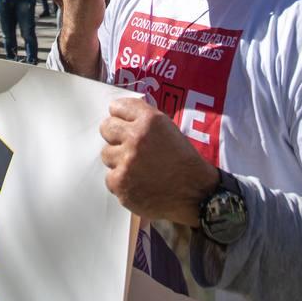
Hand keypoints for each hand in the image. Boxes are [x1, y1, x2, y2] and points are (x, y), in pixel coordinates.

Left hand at [100, 97, 218, 226]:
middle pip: (107, 128)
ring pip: (107, 153)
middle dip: (115, 135)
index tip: (122, 122)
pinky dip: (121, 181)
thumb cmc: (184, 161)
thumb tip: (122, 114)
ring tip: (137, 167)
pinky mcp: (120, 183)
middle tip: (127, 146)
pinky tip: (137, 182)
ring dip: (118, 160)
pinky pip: (110, 177)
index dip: (120, 116)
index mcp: (149, 120)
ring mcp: (126, 161)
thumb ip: (144, 119)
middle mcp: (136, 137)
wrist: (195, 192)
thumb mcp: (169, 129)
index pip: (117, 107)